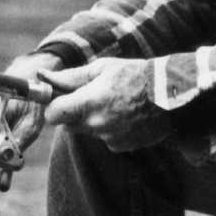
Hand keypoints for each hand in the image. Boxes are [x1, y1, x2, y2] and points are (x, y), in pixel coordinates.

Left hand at [42, 57, 171, 151]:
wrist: (172, 93)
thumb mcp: (102, 69)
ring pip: (87, 131)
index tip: (61, 98)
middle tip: (91, 96)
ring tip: (114, 102)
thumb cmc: (135, 74)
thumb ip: (70, 77)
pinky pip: (105, 138)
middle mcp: (97, 125)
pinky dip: (110, 129)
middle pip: (68, 125)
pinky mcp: (122, 146)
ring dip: (93, 120)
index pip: (53, 115)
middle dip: (73, 112)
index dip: (54, 106)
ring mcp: (110, 138)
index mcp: (88, 103)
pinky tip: (126, 114)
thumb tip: (43, 76)